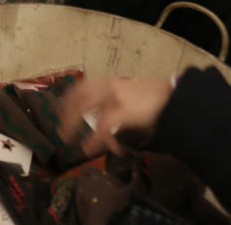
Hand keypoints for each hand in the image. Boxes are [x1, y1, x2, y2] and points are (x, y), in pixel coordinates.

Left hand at [58, 77, 173, 156]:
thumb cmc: (152, 98)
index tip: (59, 112)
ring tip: (72, 143)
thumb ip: (113, 102)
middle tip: (62, 133)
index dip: (66, 101)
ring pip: (85, 112)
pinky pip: (101, 128)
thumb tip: (101, 115)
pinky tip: (89, 148)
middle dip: (66, 116)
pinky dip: (93, 140)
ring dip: (74, 127)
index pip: (79, 88)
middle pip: (77, 99)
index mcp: (107, 82)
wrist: (172, 98)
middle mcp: (107, 86)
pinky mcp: (122, 112)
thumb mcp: (128, 94)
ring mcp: (113, 98)